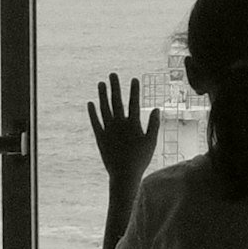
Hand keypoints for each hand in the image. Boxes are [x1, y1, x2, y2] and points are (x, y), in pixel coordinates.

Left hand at [88, 74, 158, 188]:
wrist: (124, 174)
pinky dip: (92, 112)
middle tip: (112, 74)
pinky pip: (95, 122)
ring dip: (102, 95)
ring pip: (104, 108)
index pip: (134, 103)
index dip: (134, 90)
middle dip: (115, 87)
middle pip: (116, 101)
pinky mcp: (100, 137)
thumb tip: (157, 109)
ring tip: (101, 84)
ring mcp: (108, 130)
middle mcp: (119, 124)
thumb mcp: (151, 142)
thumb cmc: (140, 159)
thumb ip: (154, 125)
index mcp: (133, 124)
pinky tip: (90, 103)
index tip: (134, 79)